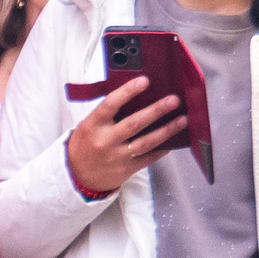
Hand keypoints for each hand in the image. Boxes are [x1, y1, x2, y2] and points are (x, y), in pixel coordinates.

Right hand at [63, 75, 185, 198]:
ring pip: (145, 142)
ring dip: (166, 130)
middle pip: (134, 124)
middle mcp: (104, 141)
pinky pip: (149, 158)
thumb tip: (137, 95)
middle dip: (156, 110)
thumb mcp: (89, 126)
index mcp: (93, 126)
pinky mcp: (126, 169)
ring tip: (182, 119)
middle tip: (173, 100)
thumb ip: (108, 113)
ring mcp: (116, 157)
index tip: (145, 81)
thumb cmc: (86, 145)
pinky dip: (162, 149)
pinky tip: (173, 140)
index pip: (110, 105)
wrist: (77, 176)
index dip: (128, 92)